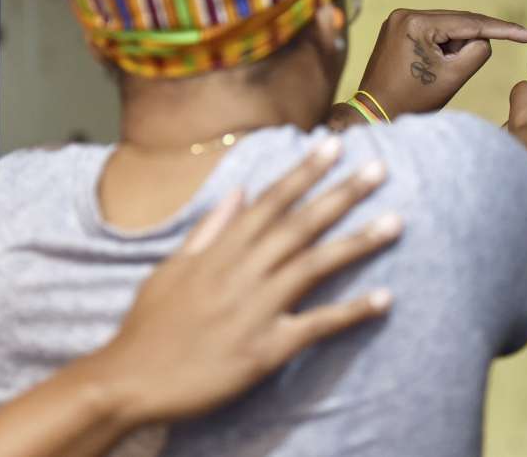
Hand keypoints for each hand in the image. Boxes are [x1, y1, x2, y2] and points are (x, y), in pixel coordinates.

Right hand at [88, 139, 399, 424]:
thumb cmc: (149, 325)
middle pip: (300, 225)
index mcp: (219, 251)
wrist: (131, 380)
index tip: (333, 145)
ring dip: (357, 242)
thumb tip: (238, 192)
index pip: (270, 202)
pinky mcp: (266, 349)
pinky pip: (316, 325)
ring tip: (395, 221)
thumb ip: (208, 230)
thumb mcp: (171, 268)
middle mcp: (241, 273)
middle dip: (341, 194)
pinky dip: (351, 312)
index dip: (304, 172)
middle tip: (379, 168)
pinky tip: (384, 298)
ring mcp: (256, 310)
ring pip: (314, 266)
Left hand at [355, 9, 526, 118]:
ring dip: (452, 49)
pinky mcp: (396, 29)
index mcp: (415, 23)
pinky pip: (432, 33)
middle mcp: (404, 14)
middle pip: (457, 24)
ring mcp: (397, 20)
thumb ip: (478, 51)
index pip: (471, 23)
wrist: (375, 113)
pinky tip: (431, 68)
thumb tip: (483, 38)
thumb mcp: (453, 77)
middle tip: (452, 74)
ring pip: (446, 28)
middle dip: (466, 47)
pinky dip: (441, 48)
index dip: (504, 30)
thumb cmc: (412, 101)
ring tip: (434, 75)